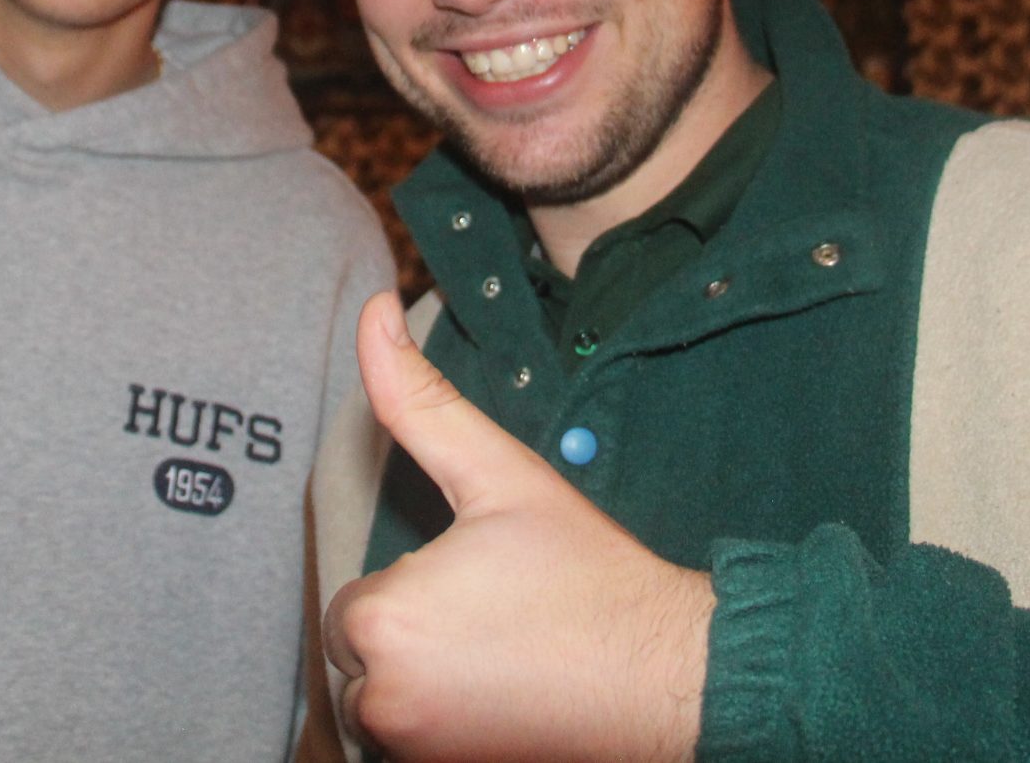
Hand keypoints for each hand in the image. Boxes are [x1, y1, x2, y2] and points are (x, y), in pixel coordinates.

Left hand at [323, 293, 713, 762]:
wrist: (672, 678)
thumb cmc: (591, 576)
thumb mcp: (503, 475)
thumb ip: (419, 398)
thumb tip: (373, 311)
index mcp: (382, 618)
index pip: (357, 600)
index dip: (420, 584)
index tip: (487, 584)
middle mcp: (383, 699)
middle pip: (366, 655)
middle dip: (417, 636)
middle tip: (501, 619)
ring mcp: (414, 752)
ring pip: (386, 702)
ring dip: (426, 682)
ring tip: (506, 657)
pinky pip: (414, 746)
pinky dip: (445, 723)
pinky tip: (506, 696)